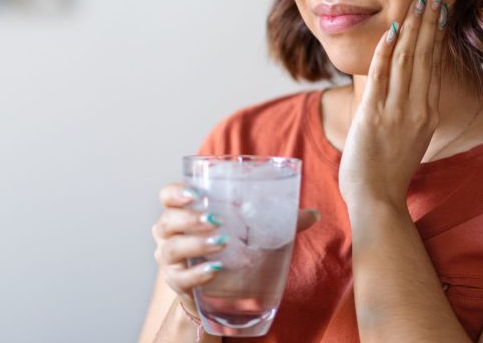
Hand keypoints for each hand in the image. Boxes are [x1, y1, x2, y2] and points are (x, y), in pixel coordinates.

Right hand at [151, 183, 320, 314]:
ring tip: (222, 242)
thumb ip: (279, 220)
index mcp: (184, 212)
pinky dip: (197, 274)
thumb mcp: (250, 229)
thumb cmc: (231, 248)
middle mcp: (169, 234)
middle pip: (167, 221)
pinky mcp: (177, 284)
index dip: (176, 193)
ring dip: (196, 244)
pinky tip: (215, 270)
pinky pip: (181, 278)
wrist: (217, 289)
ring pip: (171, 249)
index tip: (196, 193)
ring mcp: (171, 260)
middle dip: (190, 219)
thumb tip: (314, 214)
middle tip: (216, 219)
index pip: (167, 196)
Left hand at [338, 0, 446, 207]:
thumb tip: (409, 88)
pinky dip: (386, 51)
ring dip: (412, 26)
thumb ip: (412, 110)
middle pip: (425, 55)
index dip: (437, 33)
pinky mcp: (374, 116)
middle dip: (429, 20)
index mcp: (428, 112)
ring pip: (407, 59)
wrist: (377, 199)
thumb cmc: (389, 171)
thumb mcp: (410, 137)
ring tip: (417, 0)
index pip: (434, 64)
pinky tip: (391, 29)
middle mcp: (418, 108)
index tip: (440, 8)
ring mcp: (397, 112)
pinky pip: (381, 76)